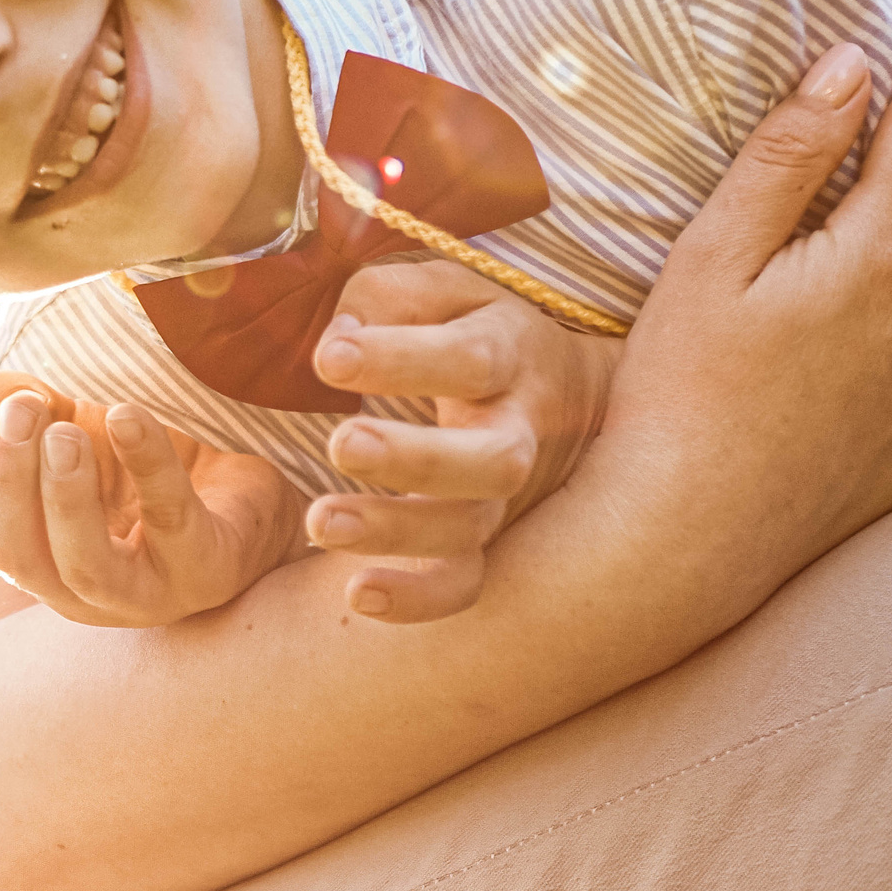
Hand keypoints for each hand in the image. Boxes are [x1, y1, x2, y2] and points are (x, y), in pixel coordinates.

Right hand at [0, 369, 309, 626]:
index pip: (2, 545)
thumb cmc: (159, 480)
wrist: (252, 500)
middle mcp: (94, 598)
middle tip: (24, 417)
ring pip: (88, 567)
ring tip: (67, 434)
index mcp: (55, 571)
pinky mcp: (208, 571)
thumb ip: (39, 414)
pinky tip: (130, 418)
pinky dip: (147, 465)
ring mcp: (152, 595)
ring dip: (67, 496)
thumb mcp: (91, 439)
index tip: (2, 410)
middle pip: (27, 561)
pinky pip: (171, 517)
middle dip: (14, 486)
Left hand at [303, 262, 621, 622]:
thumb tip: (337, 339)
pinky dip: (417, 599)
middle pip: (490, 458)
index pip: (465, 357)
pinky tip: (357, 594)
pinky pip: (465, 584)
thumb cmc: (476, 330)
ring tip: (321, 521)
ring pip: (471, 527)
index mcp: (507, 352)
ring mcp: (507, 496)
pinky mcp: (489, 542)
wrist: (570, 392)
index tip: (329, 358)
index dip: (399, 359)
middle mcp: (518, 429)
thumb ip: (388, 297)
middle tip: (343, 443)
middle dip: (415, 457)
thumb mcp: (446, 291)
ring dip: (397, 531)